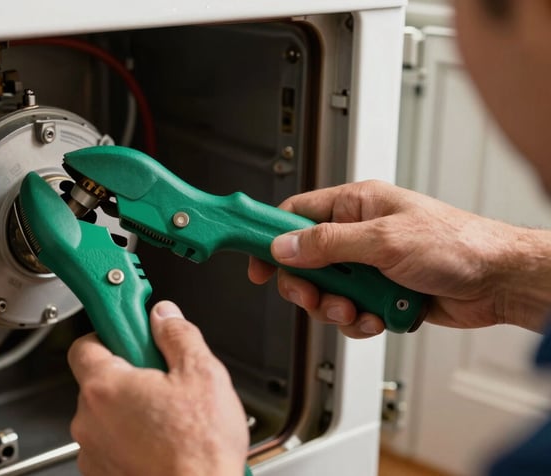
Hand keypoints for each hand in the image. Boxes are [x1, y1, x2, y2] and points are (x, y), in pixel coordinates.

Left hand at [67, 300, 248, 475]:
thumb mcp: (202, 374)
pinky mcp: (102, 475)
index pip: (84, 345)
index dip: (108, 335)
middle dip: (129, 377)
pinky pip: (110, 446)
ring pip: (106, 417)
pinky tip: (161, 443)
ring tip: (168, 419)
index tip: (128, 334)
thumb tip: (165, 317)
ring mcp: (93, 452)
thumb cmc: (199, 451)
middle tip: (163, 380)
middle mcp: (89, 420)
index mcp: (106, 387)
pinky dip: (130, 442)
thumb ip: (177, 335)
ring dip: (129, 412)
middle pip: (99, 382)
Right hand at [249, 180, 550, 336]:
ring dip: (336, 308)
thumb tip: (285, 246)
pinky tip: (377, 316)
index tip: (253, 259)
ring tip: (357, 308)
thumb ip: (328, 244)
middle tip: (314, 295)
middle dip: (307, 285)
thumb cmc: (457, 243)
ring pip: (325, 293)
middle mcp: (358, 234)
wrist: (497, 281)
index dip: (270, 237)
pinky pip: (349, 313)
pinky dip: (358, 321)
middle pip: (304, 261)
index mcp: (355, 205)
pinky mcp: (378, 294)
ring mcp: (367, 266)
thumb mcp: (383, 240)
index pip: (295, 215)